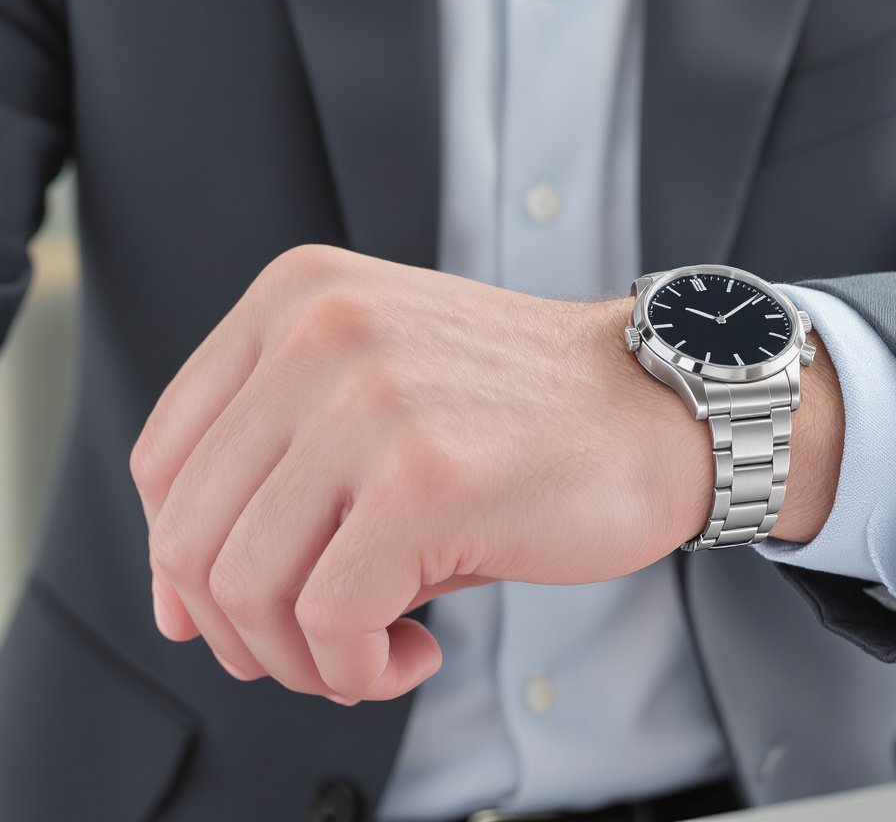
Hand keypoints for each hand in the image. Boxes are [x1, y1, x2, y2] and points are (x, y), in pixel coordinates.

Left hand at [131, 245, 842, 703]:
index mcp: (294, 299)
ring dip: (300, 659)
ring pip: (245, 588)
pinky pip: (330, 621)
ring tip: (370, 653)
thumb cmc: (525, 416)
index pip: (163, 459)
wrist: (660, 407)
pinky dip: (356, 670)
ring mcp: (370, 403)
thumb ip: (276, 472)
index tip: (227, 614)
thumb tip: (182, 601)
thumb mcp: (379, 396)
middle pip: (190, 534)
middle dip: (242, 629)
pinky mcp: (424, 479)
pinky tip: (413, 653)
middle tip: (314, 652)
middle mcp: (319, 334)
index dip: (180, 563)